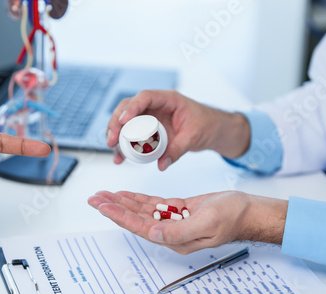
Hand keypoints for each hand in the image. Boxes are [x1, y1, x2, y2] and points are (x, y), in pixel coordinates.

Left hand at [88, 190, 287, 253]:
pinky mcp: (177, 209)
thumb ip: (179, 232)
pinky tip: (125, 195)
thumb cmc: (233, 217)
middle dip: (113, 208)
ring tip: (103, 195)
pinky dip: (137, 199)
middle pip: (134, 218)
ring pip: (140, 211)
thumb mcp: (207, 223)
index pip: (139, 226)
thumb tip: (153, 234)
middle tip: (94, 198)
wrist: (248, 211)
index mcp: (174, 238)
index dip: (119, 215)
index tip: (102, 205)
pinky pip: (152, 204)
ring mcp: (173, 220)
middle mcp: (170, 231)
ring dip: (121, 202)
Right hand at [106, 90, 250, 170]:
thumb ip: (177, 150)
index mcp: (168, 99)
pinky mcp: (149, 129)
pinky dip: (124, 146)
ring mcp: (150, 117)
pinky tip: (119, 158)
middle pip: (128, 107)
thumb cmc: (207, 125)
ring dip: (116, 134)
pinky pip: (132, 135)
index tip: (122, 121)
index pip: (145, 97)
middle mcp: (156, 106)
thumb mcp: (194, 137)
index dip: (131, 107)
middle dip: (116, 123)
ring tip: (112, 150)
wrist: (213, 130)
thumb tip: (161, 164)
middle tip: (112, 139)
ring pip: (126, 121)